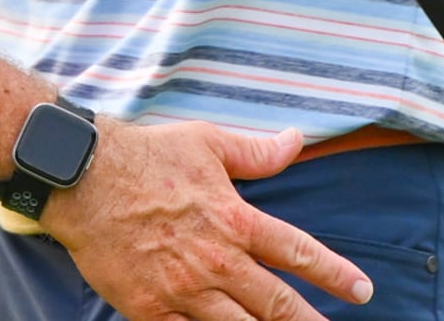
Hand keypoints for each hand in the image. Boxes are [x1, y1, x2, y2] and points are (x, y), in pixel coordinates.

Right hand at [41, 120, 371, 319]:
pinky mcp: (153, 310)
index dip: (336, 275)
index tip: (362, 291)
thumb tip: (296, 139)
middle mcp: (218, 261)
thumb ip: (255, 151)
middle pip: (279, 305)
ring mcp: (185, 290)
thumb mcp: (205, 142)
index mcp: (235, 220)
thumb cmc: (144, 156)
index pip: (299, 253)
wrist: (81, 178)